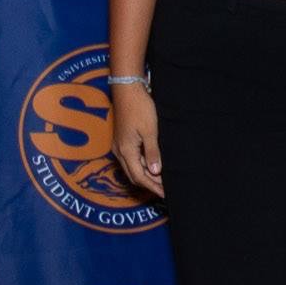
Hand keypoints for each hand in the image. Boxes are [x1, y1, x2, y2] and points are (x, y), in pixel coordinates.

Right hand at [111, 83, 164, 197]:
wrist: (127, 90)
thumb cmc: (140, 108)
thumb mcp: (150, 131)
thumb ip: (152, 153)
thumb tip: (156, 172)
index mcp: (126, 151)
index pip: (139, 176)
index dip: (152, 187)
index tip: (165, 194)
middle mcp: (119, 151)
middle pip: (134, 175)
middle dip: (150, 184)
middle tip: (165, 190)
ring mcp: (119, 146)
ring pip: (132, 167)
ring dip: (146, 175)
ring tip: (162, 180)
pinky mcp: (122, 140)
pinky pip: (131, 159)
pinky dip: (142, 165)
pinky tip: (153, 165)